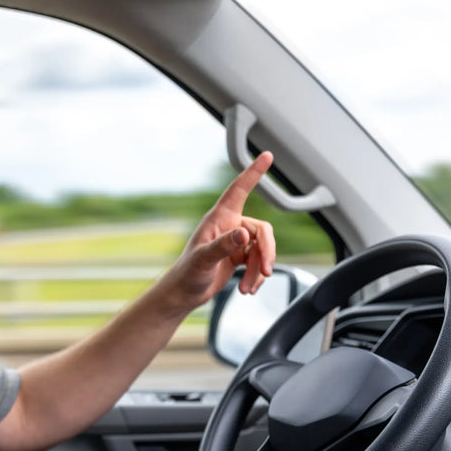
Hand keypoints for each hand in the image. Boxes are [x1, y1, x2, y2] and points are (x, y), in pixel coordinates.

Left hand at [159, 152, 275, 316]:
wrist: (183, 294)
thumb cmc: (187, 274)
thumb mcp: (203, 260)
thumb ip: (223, 246)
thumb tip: (243, 234)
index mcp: (219, 218)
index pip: (239, 190)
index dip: (253, 172)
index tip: (267, 156)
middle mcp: (229, 226)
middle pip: (262, 230)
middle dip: (267, 252)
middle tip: (265, 272)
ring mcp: (235, 241)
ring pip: (263, 249)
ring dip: (260, 270)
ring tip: (247, 288)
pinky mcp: (239, 256)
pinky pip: (260, 261)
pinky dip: (257, 276)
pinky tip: (248, 288)